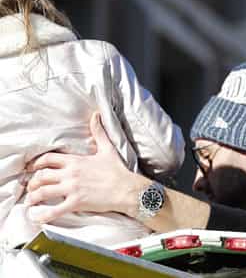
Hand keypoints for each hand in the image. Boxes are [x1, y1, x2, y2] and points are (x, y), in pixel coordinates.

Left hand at [25, 113, 141, 221]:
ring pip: (43, 192)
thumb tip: (96, 115)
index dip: (37, 163)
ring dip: (33, 197)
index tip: (32, 168)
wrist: (127, 188)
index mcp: (76, 161)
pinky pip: (54, 211)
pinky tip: (37, 217)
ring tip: (30, 201)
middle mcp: (71, 174)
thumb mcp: (108, 148)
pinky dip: (42, 215)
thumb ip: (99, 132)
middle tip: (31, 187)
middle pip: (42, 176)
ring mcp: (72, 189)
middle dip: (33, 182)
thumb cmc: (117, 170)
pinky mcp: (76, 203)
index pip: (49, 159)